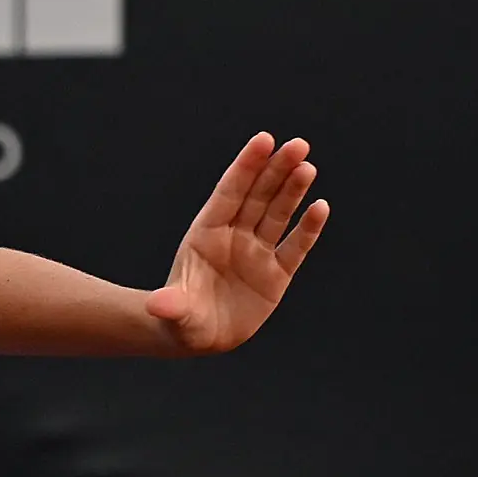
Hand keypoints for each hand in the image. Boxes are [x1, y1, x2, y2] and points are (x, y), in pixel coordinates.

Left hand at [146, 133, 329, 354]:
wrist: (197, 336)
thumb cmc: (181, 318)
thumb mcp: (175, 313)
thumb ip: (171, 306)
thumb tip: (157, 306)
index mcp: (206, 233)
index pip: (229, 192)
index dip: (246, 166)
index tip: (264, 140)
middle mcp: (234, 236)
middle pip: (258, 195)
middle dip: (276, 170)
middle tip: (298, 145)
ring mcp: (256, 253)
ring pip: (278, 214)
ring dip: (294, 191)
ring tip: (308, 167)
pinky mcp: (277, 274)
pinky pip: (295, 246)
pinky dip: (308, 228)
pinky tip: (320, 207)